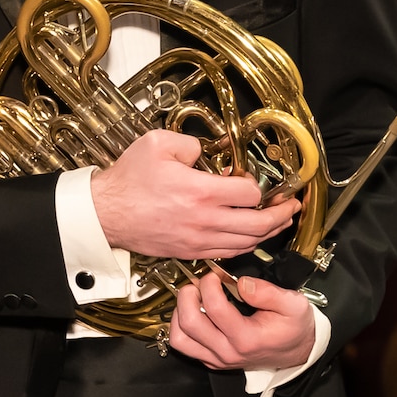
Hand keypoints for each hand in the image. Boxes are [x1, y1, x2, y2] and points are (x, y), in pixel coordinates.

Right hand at [86, 131, 299, 259]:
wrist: (104, 213)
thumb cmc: (127, 180)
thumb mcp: (157, 143)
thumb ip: (190, 142)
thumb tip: (206, 152)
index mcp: (200, 191)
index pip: (250, 193)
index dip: (259, 185)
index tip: (255, 180)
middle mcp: (204, 219)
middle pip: (259, 224)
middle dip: (282, 215)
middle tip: (292, 206)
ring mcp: (198, 239)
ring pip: (247, 243)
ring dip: (268, 233)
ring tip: (279, 222)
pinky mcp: (189, 252)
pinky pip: (227, 253)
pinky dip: (245, 246)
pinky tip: (250, 237)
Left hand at [166, 269, 315, 372]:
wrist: (298, 352)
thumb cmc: (295, 329)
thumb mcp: (294, 305)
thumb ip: (268, 292)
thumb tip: (241, 283)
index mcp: (247, 338)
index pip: (215, 308)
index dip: (209, 285)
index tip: (214, 275)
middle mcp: (228, 352)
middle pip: (189, 323)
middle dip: (188, 295)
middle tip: (198, 284)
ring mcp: (217, 359)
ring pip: (179, 338)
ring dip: (179, 313)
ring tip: (192, 299)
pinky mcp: (212, 361)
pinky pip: (184, 345)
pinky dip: (181, 326)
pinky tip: (194, 312)